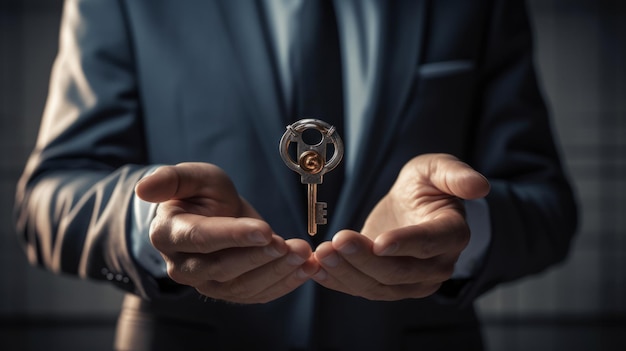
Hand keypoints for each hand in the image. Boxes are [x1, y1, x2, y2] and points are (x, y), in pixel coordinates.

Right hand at [135, 162, 317, 303]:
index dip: (233, 235)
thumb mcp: (192, 177)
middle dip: (260, 257)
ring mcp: (206, 283)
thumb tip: (143, 188)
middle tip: (292, 246)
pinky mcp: (229, 292)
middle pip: (222, 268)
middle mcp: (182, 266)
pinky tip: (306, 269)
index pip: (201, 238)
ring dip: (277, 273)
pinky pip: (256, 295)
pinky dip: (284, 284)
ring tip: (304, 256)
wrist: (212, 215)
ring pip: (242, 287)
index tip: (265, 230)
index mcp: (169, 234)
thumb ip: (171, 179)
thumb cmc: (201, 194)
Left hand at [312, 154, 489, 299]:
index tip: (379, 241)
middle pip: (400, 271)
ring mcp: (412, 281)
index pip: (431, 243)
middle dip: (366, 259)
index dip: (406, 243)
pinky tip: (315, 269)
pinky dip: (337, 282)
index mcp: (452, 234)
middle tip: (338, 242)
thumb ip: (455, 175)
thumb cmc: (425, 186)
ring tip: (322, 254)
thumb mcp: (437, 169)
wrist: (411, 207)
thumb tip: (479, 186)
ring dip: (347, 273)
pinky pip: (361, 290)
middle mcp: (436, 265)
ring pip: (379, 286)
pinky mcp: (388, 287)